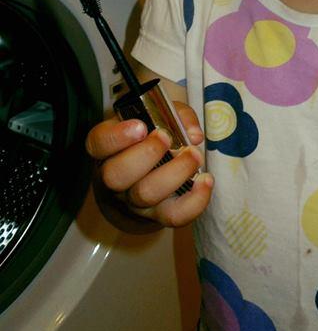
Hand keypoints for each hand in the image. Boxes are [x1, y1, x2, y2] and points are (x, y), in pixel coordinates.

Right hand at [85, 102, 213, 227]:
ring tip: (194, 154)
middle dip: (146, 154)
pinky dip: (195, 200)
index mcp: (108, 148)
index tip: (140, 126)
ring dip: (174, 173)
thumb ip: (175, 115)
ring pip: (145, 195)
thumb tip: (193, 135)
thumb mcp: (160, 115)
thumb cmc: (153, 135)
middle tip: (166, 137)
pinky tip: (206, 180)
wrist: (152, 171)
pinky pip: (174, 216)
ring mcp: (135, 200)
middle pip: (117, 175)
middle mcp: (116, 178)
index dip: (117, 137)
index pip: (99, 143)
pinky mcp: (160, 214)